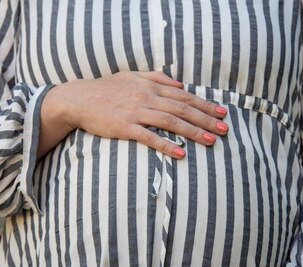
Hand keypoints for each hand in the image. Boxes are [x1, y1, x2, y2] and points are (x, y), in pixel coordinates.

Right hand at [37, 71, 228, 159]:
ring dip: (193, 132)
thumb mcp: (133, 77)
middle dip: (206, 120)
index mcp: (151, 86)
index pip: (184, 96)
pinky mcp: (124, 127)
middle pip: (182, 109)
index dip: (205, 105)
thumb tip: (180, 85)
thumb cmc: (107, 89)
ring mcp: (136, 112)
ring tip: (210, 141)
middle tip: (224, 130)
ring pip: (171, 122)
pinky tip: (181, 153)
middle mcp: (146, 97)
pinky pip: (149, 137)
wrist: (78, 99)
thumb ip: (158, 79)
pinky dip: (166, 145)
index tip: (221, 113)